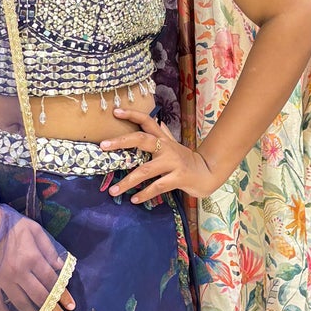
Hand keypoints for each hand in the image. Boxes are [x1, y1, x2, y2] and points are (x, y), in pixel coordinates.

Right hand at [0, 216, 75, 310]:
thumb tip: (60, 267)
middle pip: (40, 296)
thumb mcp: (34, 230)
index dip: (63, 295)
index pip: (52, 282)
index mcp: (32, 259)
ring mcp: (2, 280)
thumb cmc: (9, 224)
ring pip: (21, 303)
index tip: (71, 306)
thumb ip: (48, 249)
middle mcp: (19, 273)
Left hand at [103, 109, 217, 204]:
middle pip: (142, 139)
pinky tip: (134, 199)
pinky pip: (157, 187)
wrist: (208, 173)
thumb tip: (158, 121)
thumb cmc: (187, 160)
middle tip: (103, 146)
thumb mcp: (175, 146)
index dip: (132, 114)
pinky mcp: (178, 178)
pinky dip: (144, 194)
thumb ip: (165, 134)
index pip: (147, 121)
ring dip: (127, 181)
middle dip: (121, 141)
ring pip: (145, 170)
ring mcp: (173, 163)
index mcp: (164, 139)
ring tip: (113, 190)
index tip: (115, 111)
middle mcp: (167, 148)